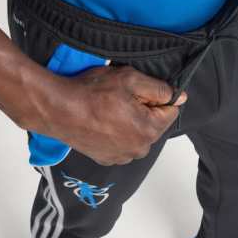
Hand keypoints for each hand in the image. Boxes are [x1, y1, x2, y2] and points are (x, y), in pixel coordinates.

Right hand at [26, 65, 186, 165]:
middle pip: (154, 123)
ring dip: (130, 121)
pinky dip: (117, 132)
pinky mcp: (107, 158)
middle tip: (121, 97)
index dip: (157, 96)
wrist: (58, 110)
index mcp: (149, 130)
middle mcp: (139, 149)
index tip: (139, 90)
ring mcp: (122, 156)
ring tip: (109, 109)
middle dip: (144, 109)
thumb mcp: (131, 80)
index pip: (171, 110)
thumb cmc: (92, 93)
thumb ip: (160, 88)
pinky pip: (122, 142)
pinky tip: (102, 121)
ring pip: (138, 133)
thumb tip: (179, 97)